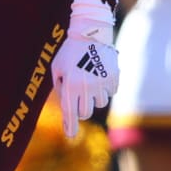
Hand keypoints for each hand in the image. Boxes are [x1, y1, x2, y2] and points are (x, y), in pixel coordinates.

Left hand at [51, 22, 118, 138]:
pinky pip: (110, 93)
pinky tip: (99, 74)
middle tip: (79, 96)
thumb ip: (60, 88)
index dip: (70, 126)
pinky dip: (105, 88)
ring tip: (89, 80)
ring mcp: (102, 83)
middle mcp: (87, 86)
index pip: (70, 112)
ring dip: (93, 97)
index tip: (70, 136)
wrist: (90, 34)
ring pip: (99, 104)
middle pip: (85, 112)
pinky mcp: (113, 79)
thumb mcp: (58, 68)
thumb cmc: (69, 52)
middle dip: (81, 108)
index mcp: (71, 84)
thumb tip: (66, 107)